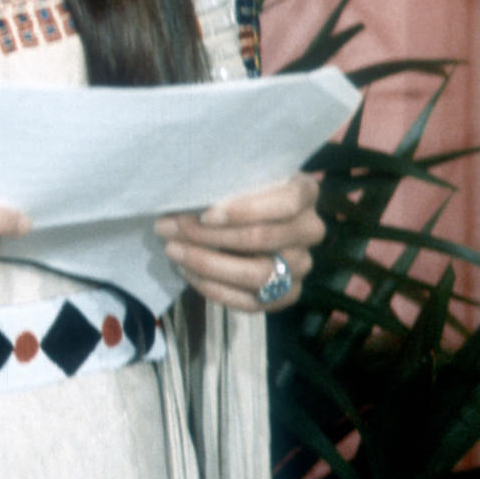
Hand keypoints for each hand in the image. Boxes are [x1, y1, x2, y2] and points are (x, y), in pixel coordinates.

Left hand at [154, 172, 322, 312]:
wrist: (248, 220)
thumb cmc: (237, 191)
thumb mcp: (235, 177)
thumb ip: (223, 183)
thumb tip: (184, 197)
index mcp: (304, 192)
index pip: (286, 202)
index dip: (245, 210)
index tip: (205, 215)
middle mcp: (310, 229)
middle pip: (263, 238)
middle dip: (209, 235)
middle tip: (169, 227)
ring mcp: (302, 265)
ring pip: (256, 273)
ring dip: (207, 263)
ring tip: (173, 250)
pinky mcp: (287, 295)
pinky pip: (251, 301)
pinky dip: (214, 288)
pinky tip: (187, 271)